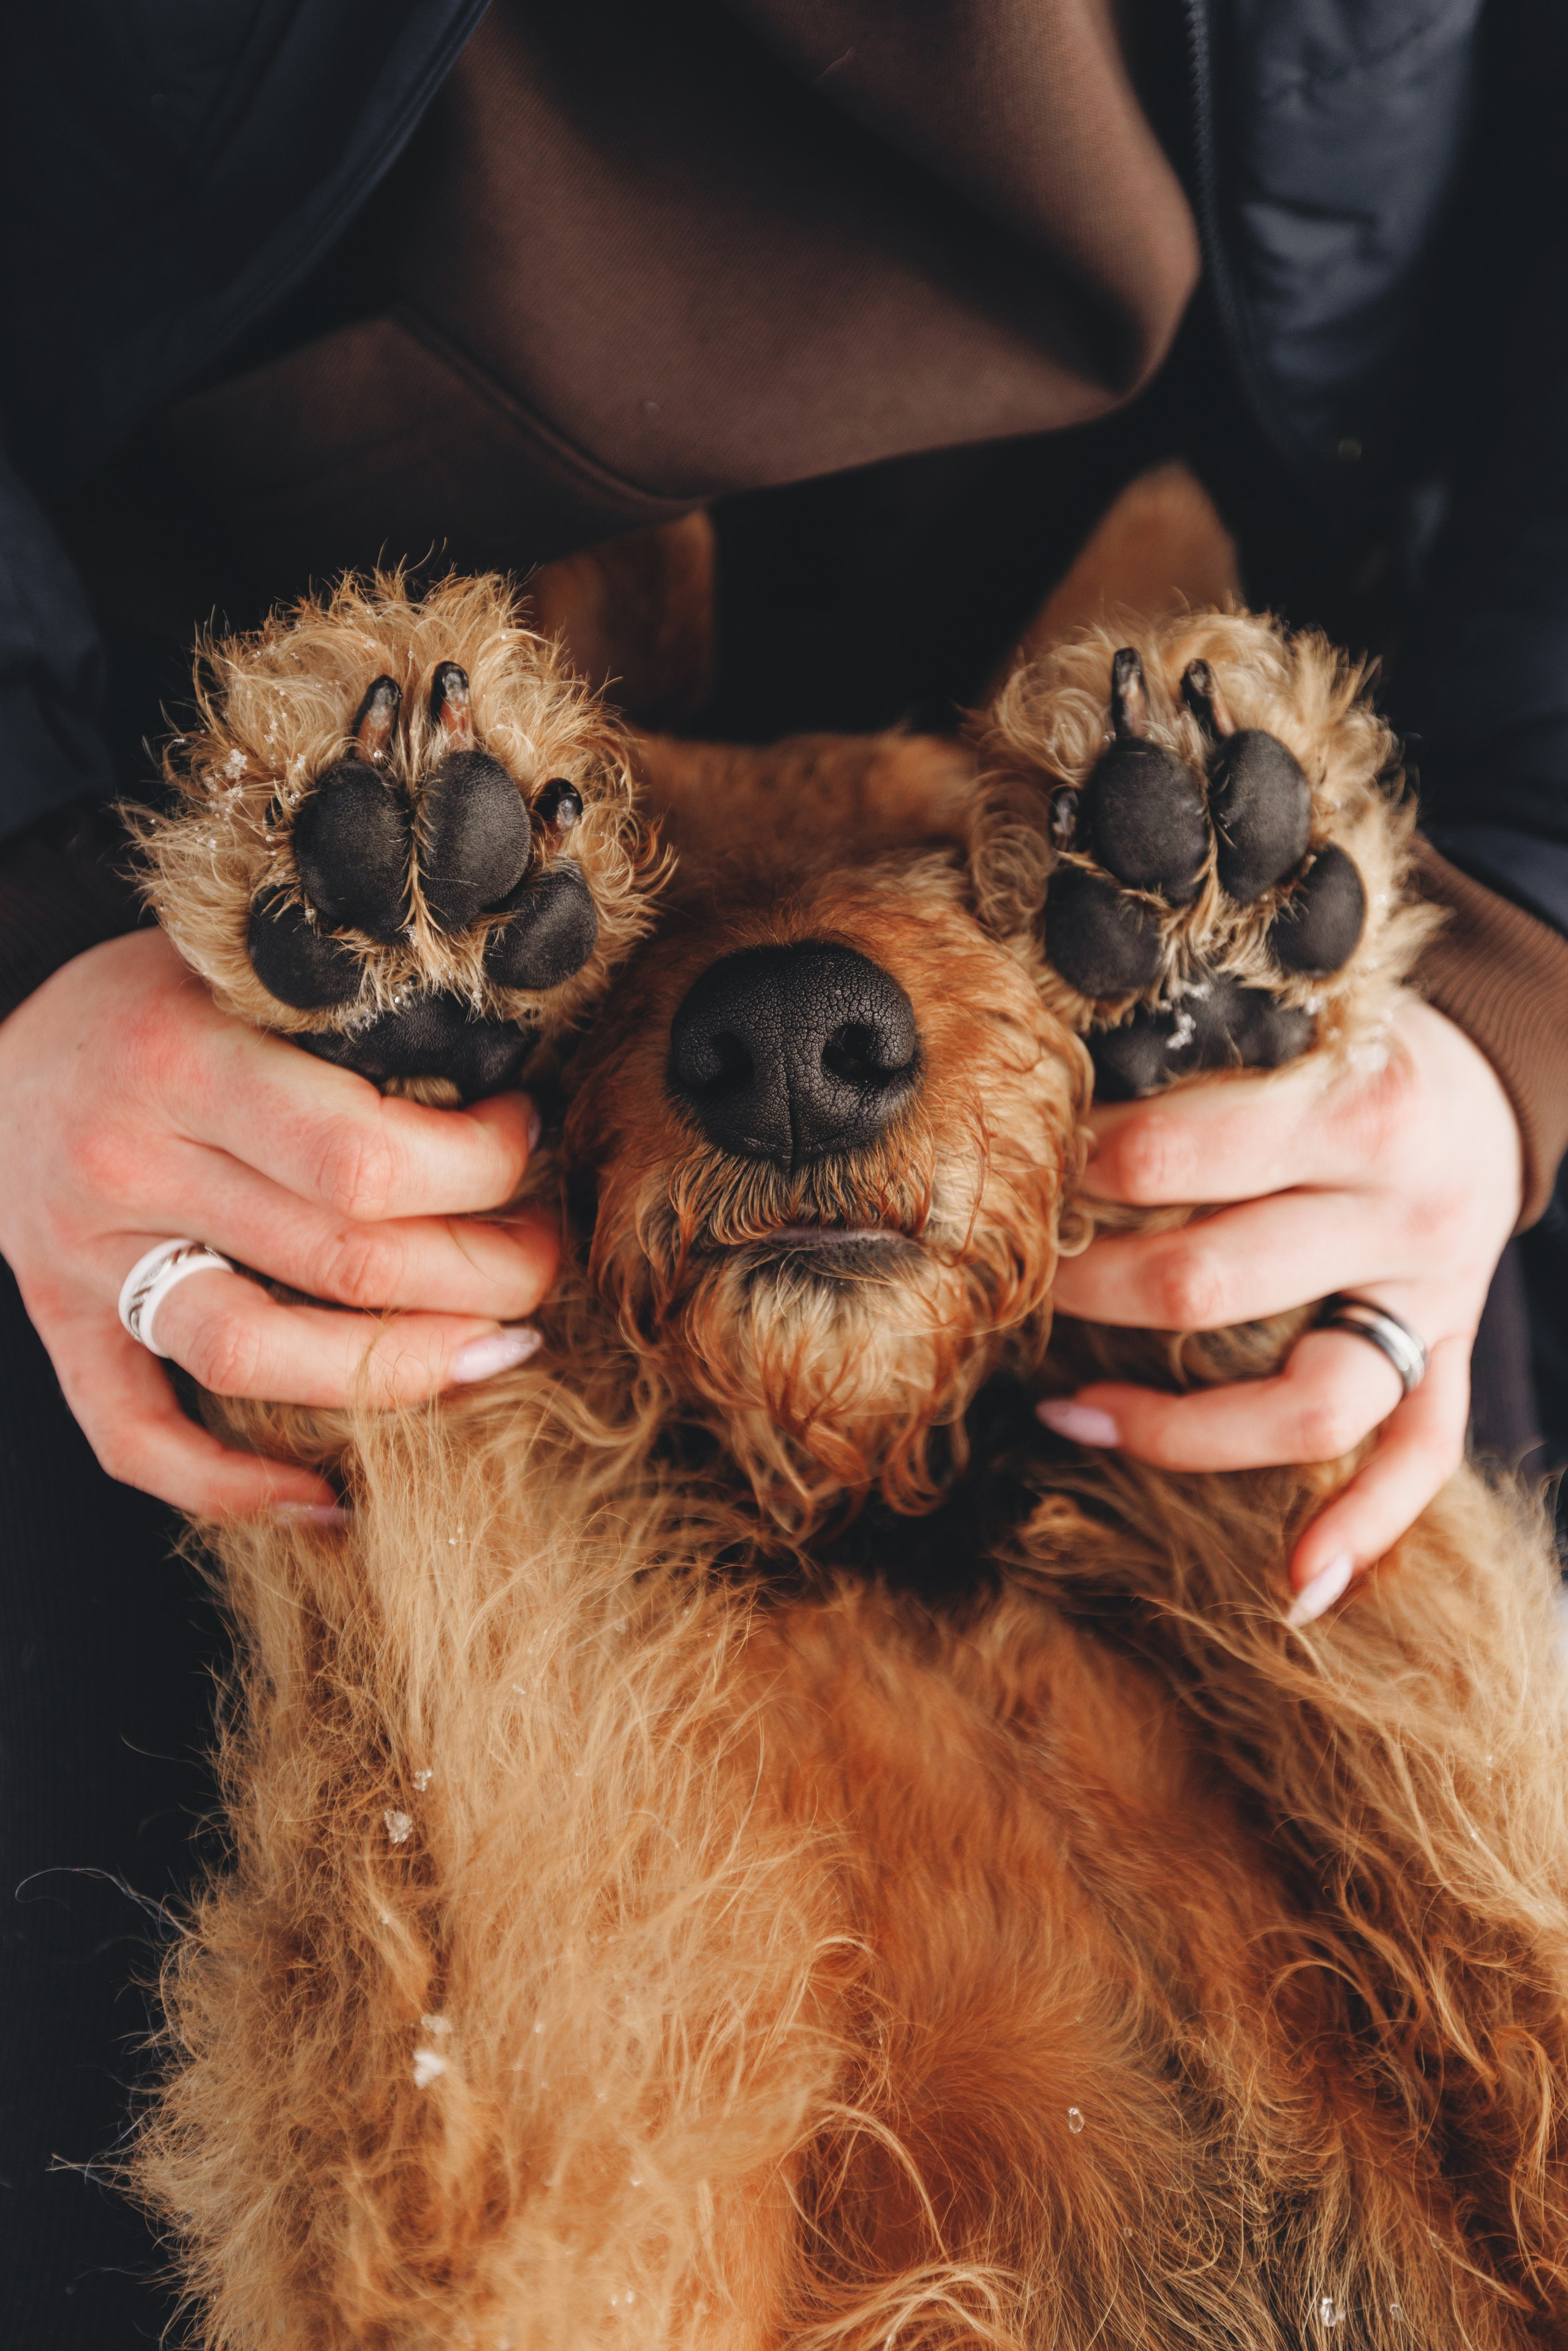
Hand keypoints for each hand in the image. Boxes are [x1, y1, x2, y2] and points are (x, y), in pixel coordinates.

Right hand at [0, 931, 557, 1517]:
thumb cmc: (145, 1000)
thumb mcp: (240, 963)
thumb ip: (348, 1019)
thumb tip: (507, 1068)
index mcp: (183, 1061)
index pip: (364, 1156)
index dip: (479, 1167)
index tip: (526, 1138)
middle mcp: (129, 1164)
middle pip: (344, 1262)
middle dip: (484, 1271)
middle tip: (544, 1252)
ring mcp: (88, 1261)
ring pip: (259, 1357)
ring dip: (404, 1370)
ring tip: (497, 1350)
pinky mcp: (62, 1327)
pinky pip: (136, 1437)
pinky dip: (229, 1487)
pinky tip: (327, 1498)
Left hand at [1040, 994, 1522, 1617]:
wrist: (1488, 1078)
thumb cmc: (1349, 1040)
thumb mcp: (1281, 1014)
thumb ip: (1184, 1058)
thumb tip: (1034, 1092)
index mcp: (1356, 1109)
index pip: (1173, 1159)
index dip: (1075, 1174)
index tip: (1017, 1171)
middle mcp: (1402, 1215)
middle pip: (1209, 1286)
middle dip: (1088, 1291)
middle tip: (1017, 1280)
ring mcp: (1431, 1305)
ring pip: (1306, 1405)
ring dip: (1175, 1427)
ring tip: (1070, 1415)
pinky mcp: (1453, 1361)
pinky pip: (1419, 1461)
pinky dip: (1364, 1529)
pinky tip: (1295, 1586)